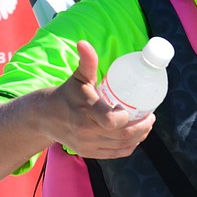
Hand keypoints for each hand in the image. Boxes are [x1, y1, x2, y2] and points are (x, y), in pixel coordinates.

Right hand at [40, 40, 154, 158]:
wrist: (45, 117)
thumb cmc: (67, 94)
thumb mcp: (78, 77)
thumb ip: (86, 61)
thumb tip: (83, 42)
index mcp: (86, 112)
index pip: (112, 121)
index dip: (127, 118)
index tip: (137, 109)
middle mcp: (86, 131)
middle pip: (123, 134)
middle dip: (142, 127)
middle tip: (151, 117)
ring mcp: (87, 144)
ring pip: (121, 145)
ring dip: (139, 136)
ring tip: (146, 125)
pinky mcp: (88, 152)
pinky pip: (115, 153)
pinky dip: (129, 147)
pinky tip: (136, 137)